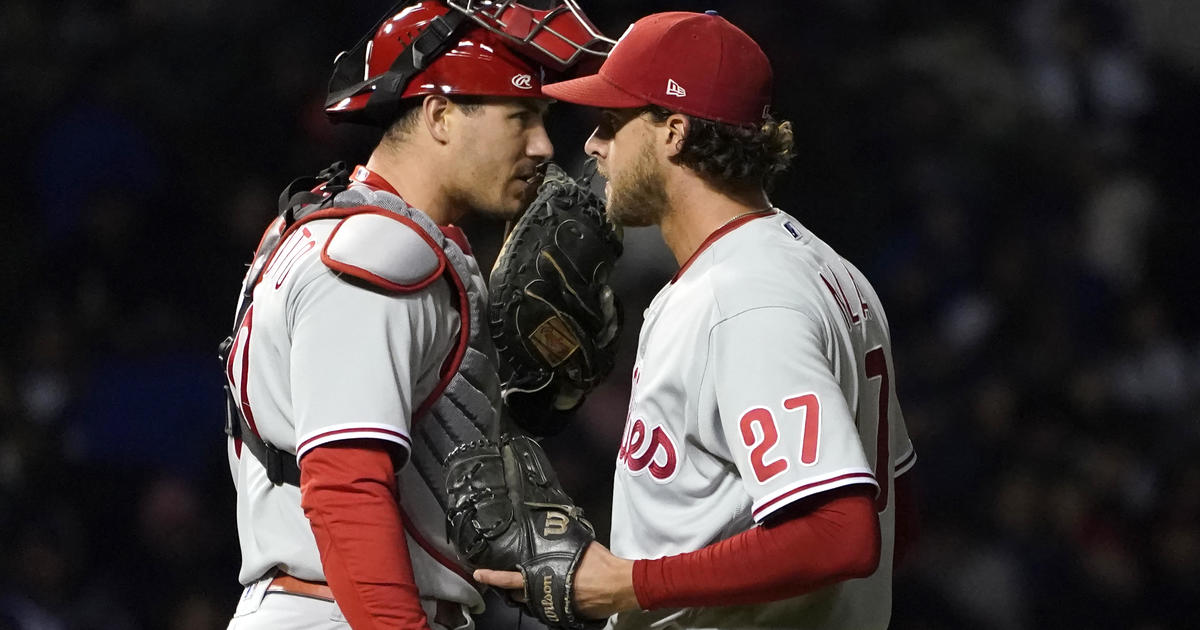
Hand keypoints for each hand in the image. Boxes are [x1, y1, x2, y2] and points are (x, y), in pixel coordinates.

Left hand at [473, 542, 639, 619]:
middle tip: (507, 579)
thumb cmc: (599, 564)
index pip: (510, 579)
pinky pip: (547, 609)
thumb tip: (555, 529)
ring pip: (532, 604)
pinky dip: (545, 601)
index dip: (492, 577)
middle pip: (518, 595)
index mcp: (544, 575)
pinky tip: (550, 593)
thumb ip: (561, 543)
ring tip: (530, 584)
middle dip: (511, 588)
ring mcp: (553, 608)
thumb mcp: (577, 546)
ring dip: (528, 595)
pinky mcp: (564, 616)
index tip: (479, 574)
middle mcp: (544, 594)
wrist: (618, 586)